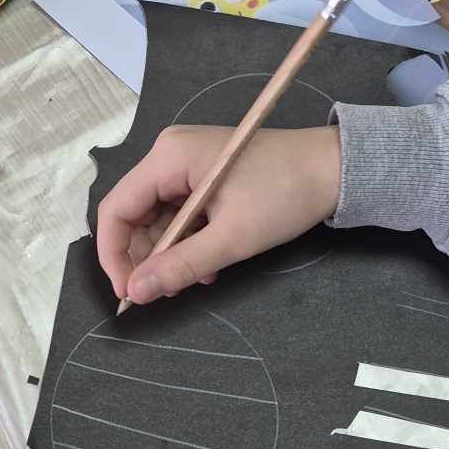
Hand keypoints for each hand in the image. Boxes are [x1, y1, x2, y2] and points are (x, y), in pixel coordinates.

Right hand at [95, 124, 341, 306]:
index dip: (114, 256)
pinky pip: (179, 212)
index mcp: (168, 158)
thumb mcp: (232, 238)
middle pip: (134, 215)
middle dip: (147, 258)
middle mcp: (169, 154)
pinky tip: (210, 263)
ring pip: (157, 219)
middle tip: (166, 292)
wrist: (334, 169)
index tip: (129, 294)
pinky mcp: (203, 173)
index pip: (116, 210)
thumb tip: (135, 293)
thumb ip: (180, 265)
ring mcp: (186, 162)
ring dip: (172, 253)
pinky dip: (189, 240)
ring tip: (199, 277)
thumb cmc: (284, 195)